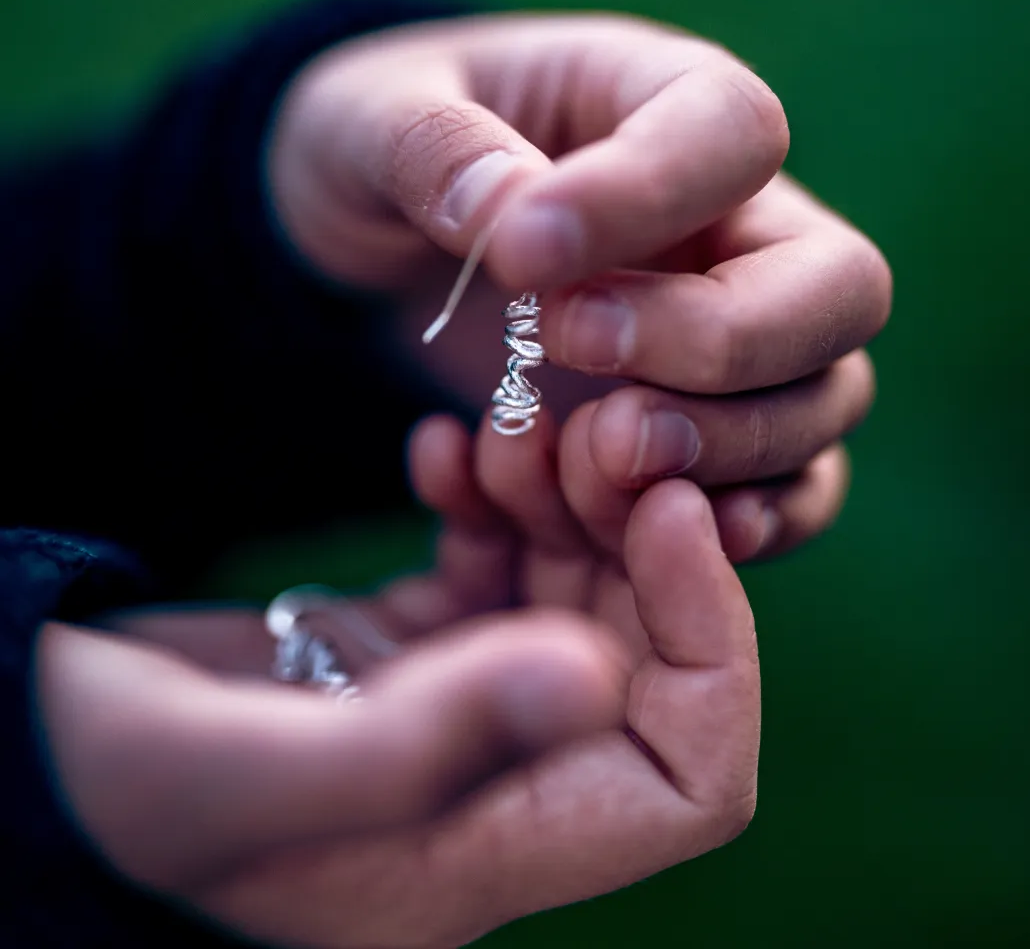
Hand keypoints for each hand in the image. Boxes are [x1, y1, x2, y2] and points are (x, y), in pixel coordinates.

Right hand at [38, 464, 757, 947]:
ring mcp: (459, 711)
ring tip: (502, 429)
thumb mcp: (242, 776)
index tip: (672, 506)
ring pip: (578, 594)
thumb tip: (600, 675)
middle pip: (644, 659)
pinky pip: (501, 566)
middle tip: (572, 430)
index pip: (691, 776)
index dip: (710, 637)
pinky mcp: (416, 650)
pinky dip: (492, 501)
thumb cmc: (107, 784)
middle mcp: (496, 789)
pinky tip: (444, 451)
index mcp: (486, 852)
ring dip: (561, 499)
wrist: (34, 741)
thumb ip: (427, 742)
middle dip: (632, 532)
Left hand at [269, 13, 890, 560]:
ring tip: (596, 451)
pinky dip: (746, 520)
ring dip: (726, 446)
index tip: (520, 258)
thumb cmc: (384, 159)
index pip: (733, 133)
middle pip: (839, 287)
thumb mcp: (366, 124)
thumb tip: (508, 212)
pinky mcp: (710, 427)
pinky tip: (647, 526)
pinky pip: (791, 485)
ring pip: (827, 398)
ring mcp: (739, 335)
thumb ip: (430, 151)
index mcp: (664, 106)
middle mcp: (736, 227)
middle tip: (574, 351)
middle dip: (724, 343)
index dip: (649, 196)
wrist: (385, 253)